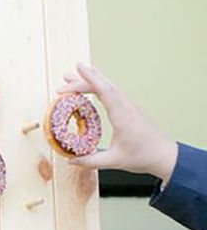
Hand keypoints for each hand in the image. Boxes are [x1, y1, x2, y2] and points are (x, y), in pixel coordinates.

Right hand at [59, 63, 177, 182]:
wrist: (164, 155)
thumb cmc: (142, 156)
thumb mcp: (113, 161)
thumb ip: (90, 161)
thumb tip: (70, 160)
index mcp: (122, 115)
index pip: (105, 91)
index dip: (91, 78)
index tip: (79, 68)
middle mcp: (126, 107)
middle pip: (104, 86)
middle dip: (83, 79)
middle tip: (65, 78)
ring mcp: (129, 106)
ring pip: (108, 88)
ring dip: (91, 82)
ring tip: (73, 79)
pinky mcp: (130, 110)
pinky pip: (112, 94)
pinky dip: (99, 88)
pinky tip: (92, 88)